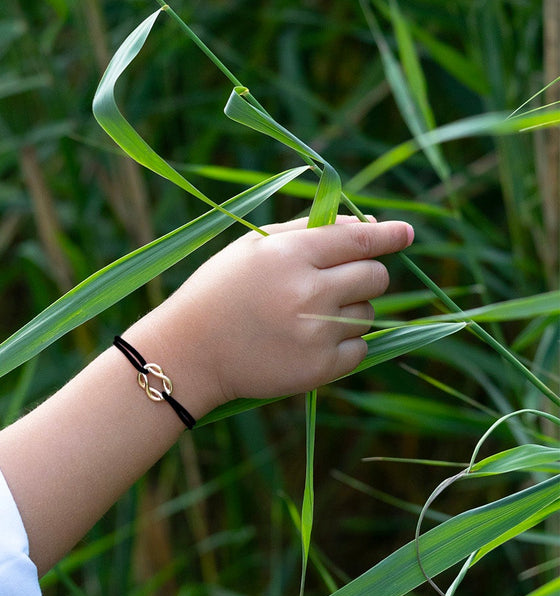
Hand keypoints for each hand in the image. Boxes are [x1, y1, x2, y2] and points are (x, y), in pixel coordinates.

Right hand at [146, 216, 413, 410]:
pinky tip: (311, 342)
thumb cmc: (221, 291)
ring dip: (350, 311)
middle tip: (337, 282)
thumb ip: (309, 230)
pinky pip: (361, 349)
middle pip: (375, 276)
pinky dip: (345, 344)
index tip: (406, 233)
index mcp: (290, 255)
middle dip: (365, 275)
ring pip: (368, 313)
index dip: (388, 235)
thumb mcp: (254, 247)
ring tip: (307, 317)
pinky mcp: (320, 369)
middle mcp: (308, 292)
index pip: (359, 239)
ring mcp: (317, 333)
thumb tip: (368, 226)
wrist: (189, 353)